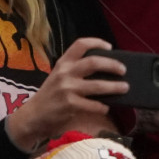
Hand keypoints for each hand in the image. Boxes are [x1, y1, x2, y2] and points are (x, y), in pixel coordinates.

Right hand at [5, 37, 128, 151]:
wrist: (33, 115)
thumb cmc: (50, 95)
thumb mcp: (58, 76)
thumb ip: (75, 70)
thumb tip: (104, 69)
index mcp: (62, 63)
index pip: (80, 44)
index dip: (97, 43)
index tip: (109, 47)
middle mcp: (65, 73)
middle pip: (93, 62)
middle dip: (112, 65)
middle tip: (123, 70)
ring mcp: (67, 89)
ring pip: (98, 85)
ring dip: (115, 87)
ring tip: (125, 88)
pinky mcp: (70, 105)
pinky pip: (94, 105)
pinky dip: (103, 106)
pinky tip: (106, 107)